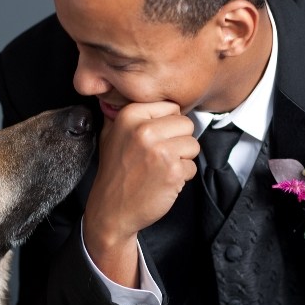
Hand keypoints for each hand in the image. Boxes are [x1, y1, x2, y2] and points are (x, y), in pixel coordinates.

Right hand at [83, 103, 197, 285]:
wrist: (111, 210)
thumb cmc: (115, 174)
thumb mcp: (111, 135)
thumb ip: (130, 114)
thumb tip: (149, 93)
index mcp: (130, 115)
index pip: (171, 107)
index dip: (167, 125)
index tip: (153, 140)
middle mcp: (144, 130)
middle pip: (186, 124)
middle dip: (178, 142)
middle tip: (158, 157)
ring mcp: (160, 150)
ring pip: (193, 145)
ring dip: (182, 160)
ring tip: (159, 169)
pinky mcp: (173, 171)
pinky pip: (192, 166)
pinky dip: (181, 177)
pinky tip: (162, 182)